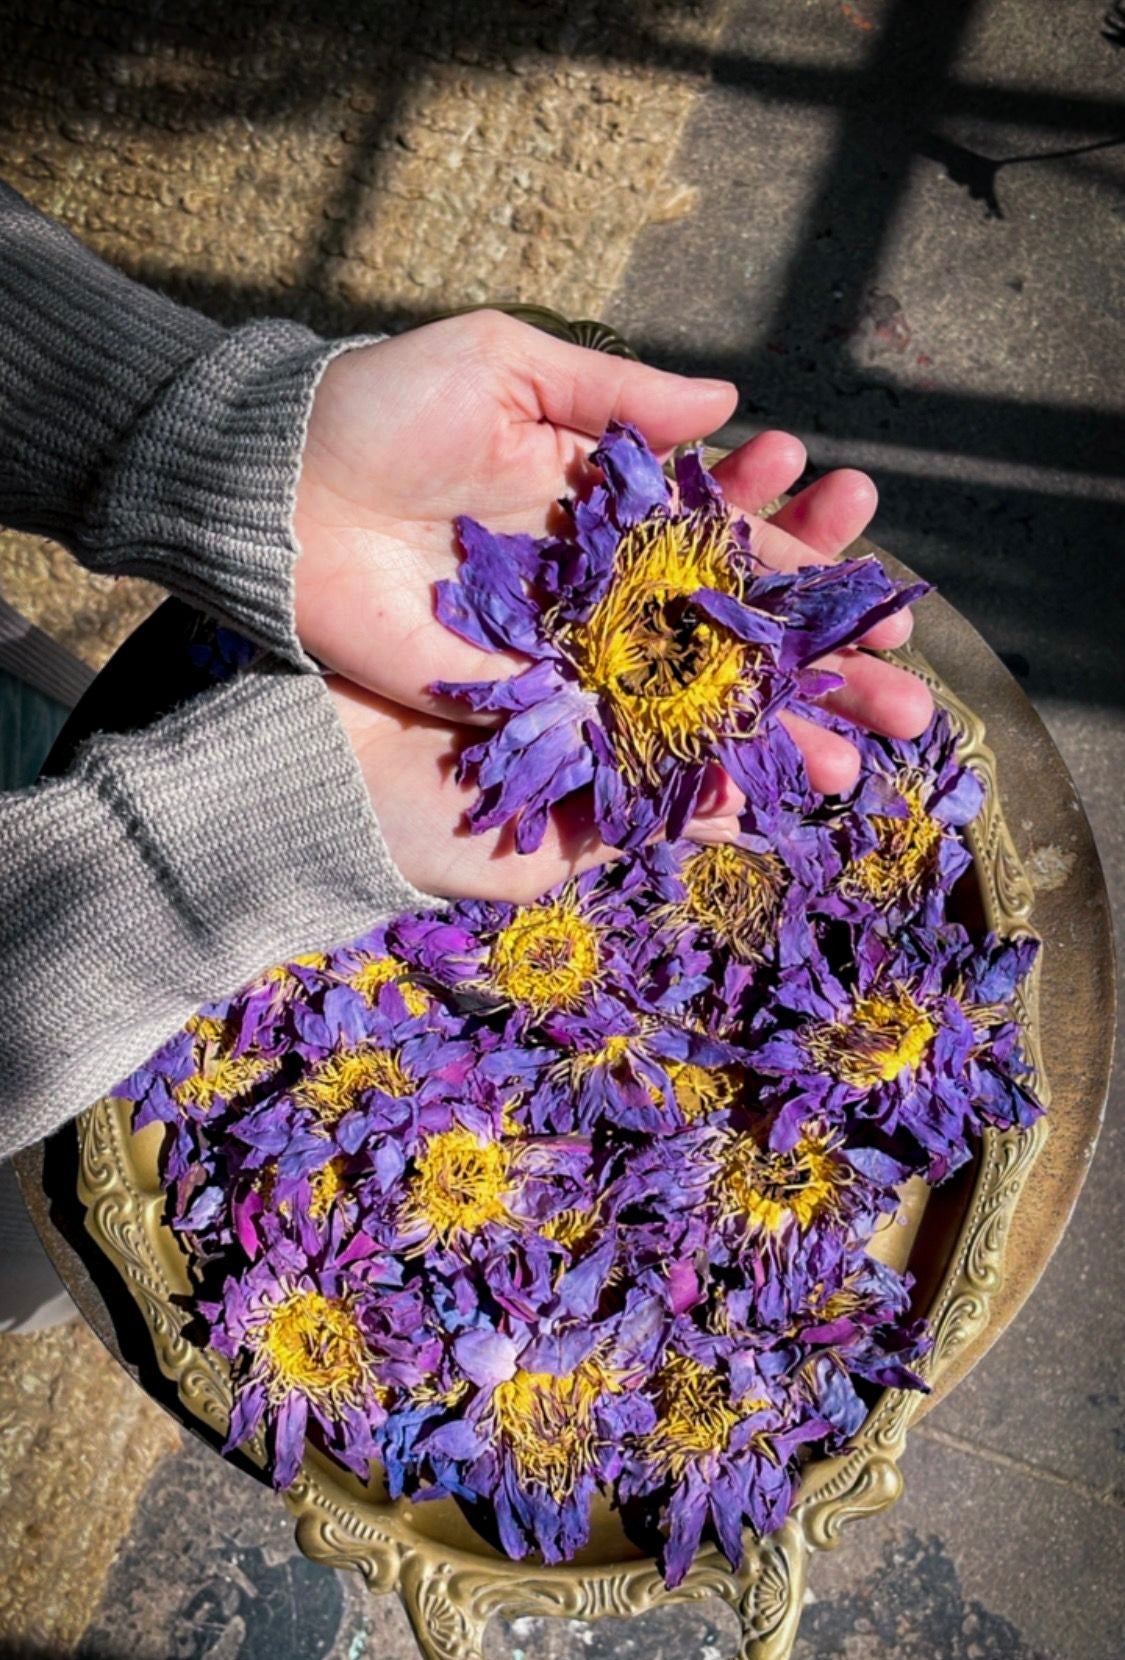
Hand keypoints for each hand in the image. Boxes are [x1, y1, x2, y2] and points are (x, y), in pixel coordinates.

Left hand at [294, 311, 931, 792]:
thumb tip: (730, 407)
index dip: (812, 569)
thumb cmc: (381, 410)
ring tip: (857, 769)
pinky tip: (753, 800)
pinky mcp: (513, 705)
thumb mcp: (504, 365)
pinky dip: (679, 777)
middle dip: (820, 676)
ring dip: (775, 742)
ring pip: (690, 707)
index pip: (735, 543)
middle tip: (904, 706)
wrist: (273, 492)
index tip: (887, 595)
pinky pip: (609, 748)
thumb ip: (613, 391)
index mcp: (613, 505)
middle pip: (734, 642)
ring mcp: (564, 655)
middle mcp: (602, 588)